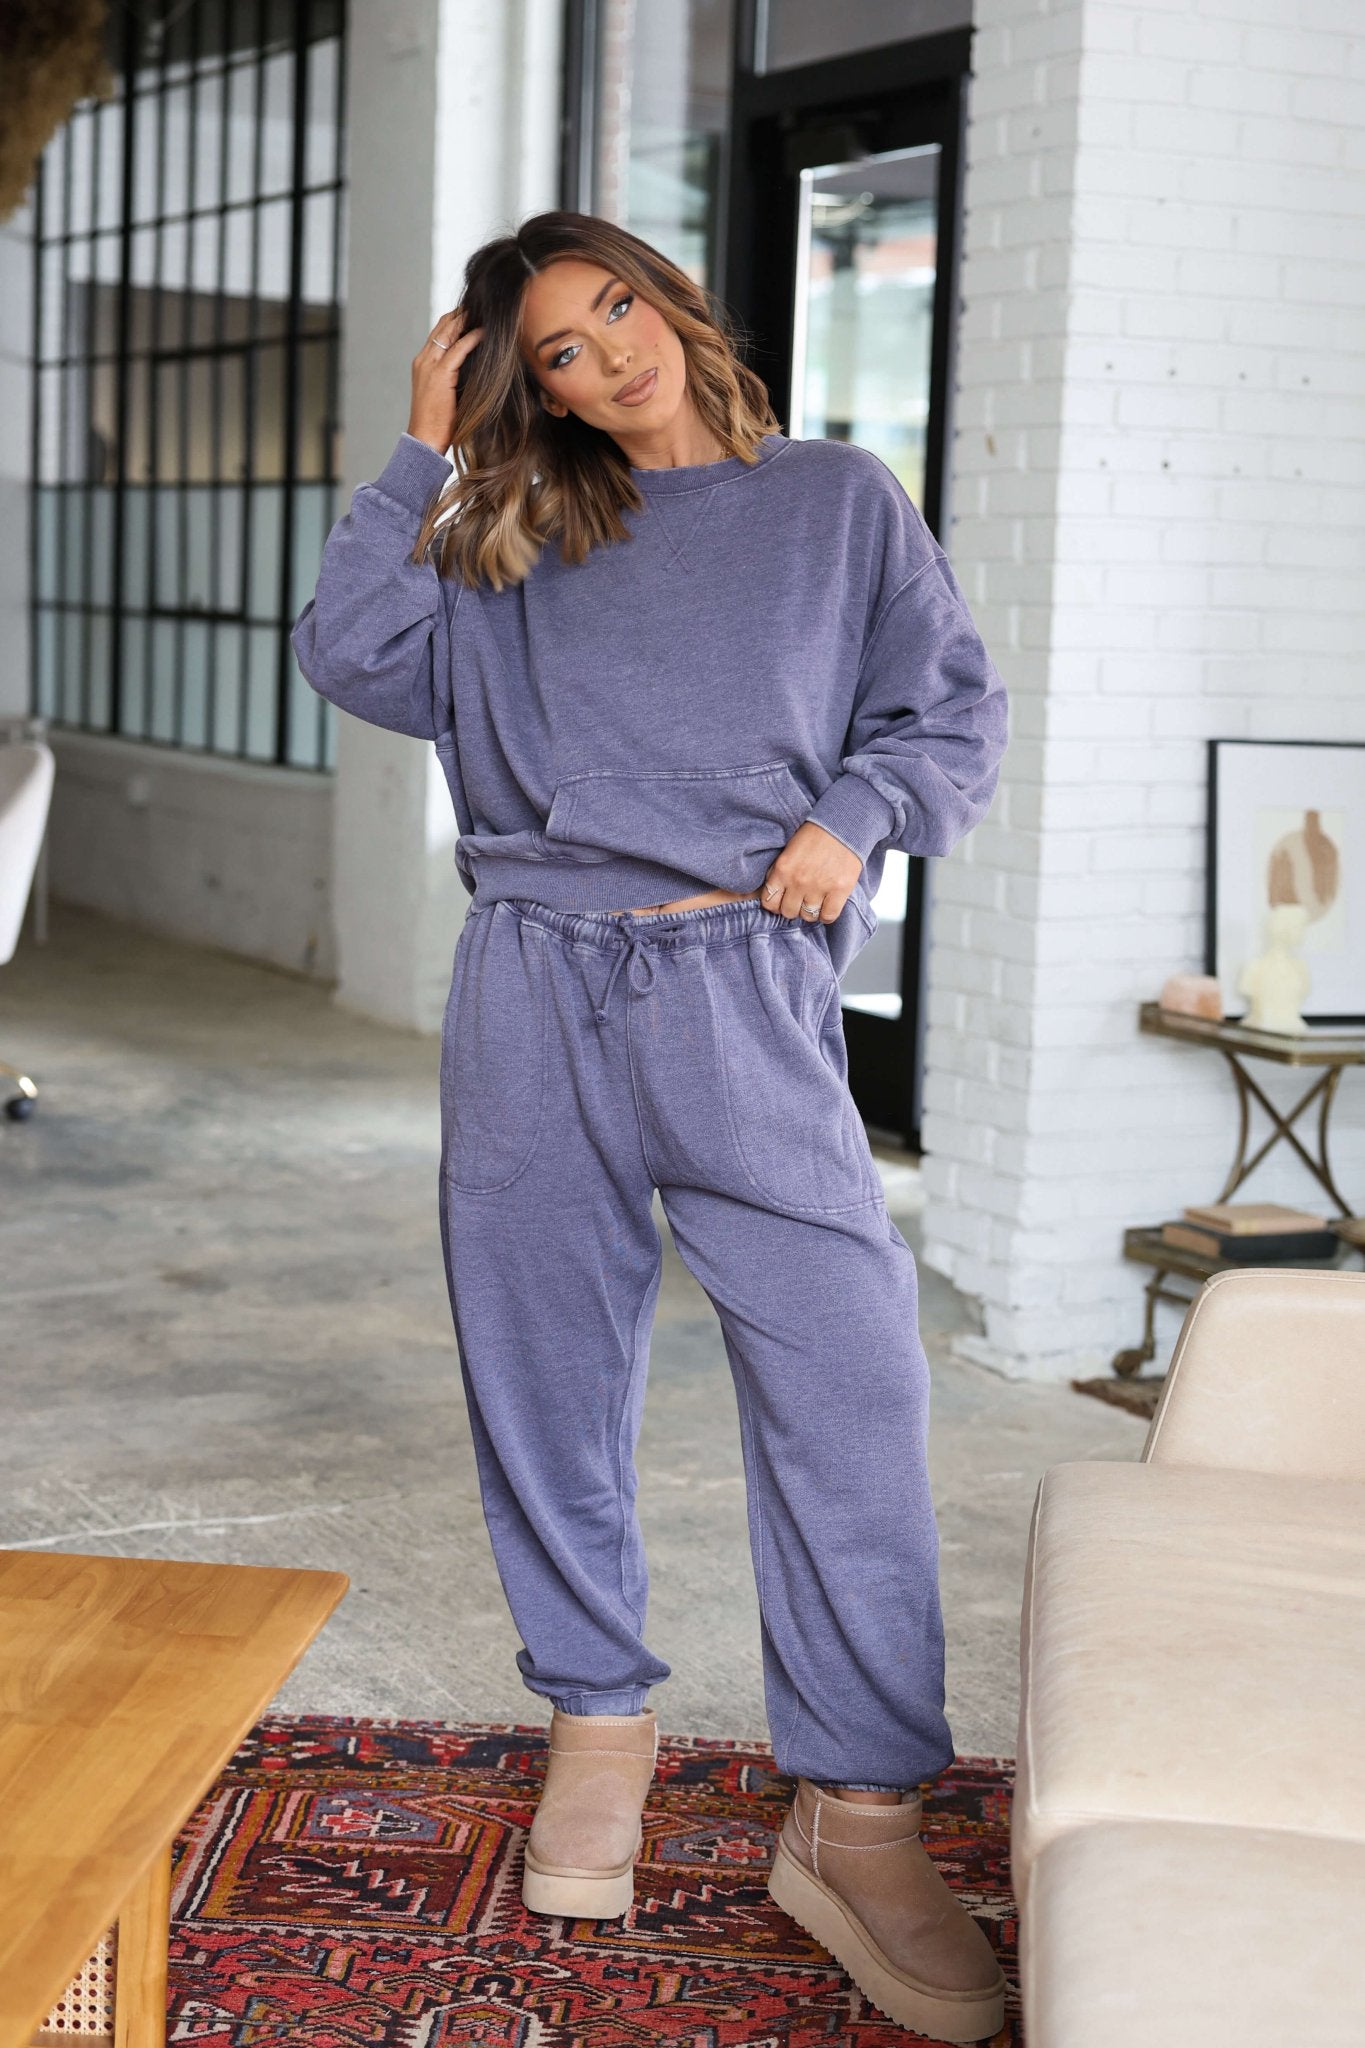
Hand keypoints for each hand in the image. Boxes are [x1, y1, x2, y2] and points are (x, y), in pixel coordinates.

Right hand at [407, 306, 484, 455]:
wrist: (424, 442)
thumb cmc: (438, 425)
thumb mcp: (446, 394)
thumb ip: (455, 377)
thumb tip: (477, 368)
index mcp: (423, 363)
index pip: (440, 331)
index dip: (457, 319)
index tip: (476, 312)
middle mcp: (424, 359)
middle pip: (444, 324)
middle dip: (464, 312)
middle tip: (485, 304)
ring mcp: (429, 365)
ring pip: (450, 331)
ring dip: (468, 319)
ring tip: (487, 311)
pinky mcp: (440, 374)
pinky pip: (459, 348)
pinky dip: (473, 337)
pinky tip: (486, 332)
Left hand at [758, 821, 862, 922]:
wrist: (843, 825)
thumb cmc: (816, 835)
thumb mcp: (788, 850)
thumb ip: (780, 872)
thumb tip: (774, 892)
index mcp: (782, 869)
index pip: (769, 903)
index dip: (776, 904)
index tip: (783, 900)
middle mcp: (798, 881)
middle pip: (788, 912)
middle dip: (793, 907)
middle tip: (801, 899)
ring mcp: (819, 887)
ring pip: (807, 916)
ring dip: (810, 911)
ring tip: (815, 900)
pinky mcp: (839, 890)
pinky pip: (828, 916)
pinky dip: (827, 914)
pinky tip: (828, 905)